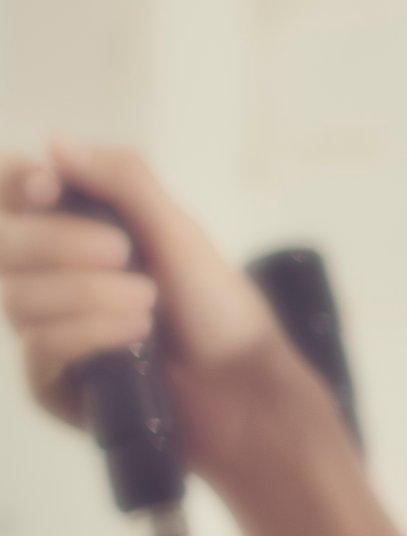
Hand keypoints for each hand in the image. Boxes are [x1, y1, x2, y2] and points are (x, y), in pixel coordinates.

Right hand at [2, 140, 309, 483]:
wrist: (246, 386)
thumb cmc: (218, 307)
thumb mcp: (178, 231)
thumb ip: (125, 182)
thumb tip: (55, 143)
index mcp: (71, 230)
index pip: (11, 195)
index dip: (17, 185)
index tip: (49, 188)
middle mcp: (48, 277)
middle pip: (2, 245)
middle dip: (57, 244)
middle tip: (122, 253)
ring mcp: (46, 329)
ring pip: (19, 299)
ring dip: (88, 296)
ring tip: (149, 303)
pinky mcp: (54, 381)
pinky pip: (40, 349)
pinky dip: (89, 335)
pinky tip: (136, 335)